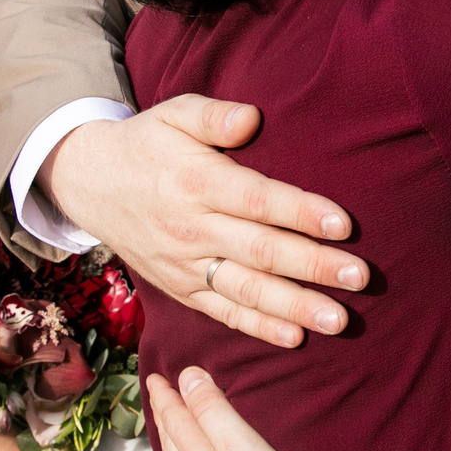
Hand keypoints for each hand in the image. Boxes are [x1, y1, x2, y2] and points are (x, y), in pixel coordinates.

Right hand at [40, 96, 369, 349]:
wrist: (91, 184)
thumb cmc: (148, 144)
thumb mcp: (174, 114)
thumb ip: (214, 115)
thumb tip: (252, 118)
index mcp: (197, 182)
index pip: (257, 201)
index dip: (301, 212)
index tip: (344, 224)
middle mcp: (192, 228)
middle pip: (261, 251)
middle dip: (313, 267)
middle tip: (359, 277)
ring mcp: (185, 265)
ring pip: (246, 290)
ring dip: (295, 306)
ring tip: (338, 319)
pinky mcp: (180, 289)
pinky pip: (222, 312)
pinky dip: (258, 327)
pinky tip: (295, 336)